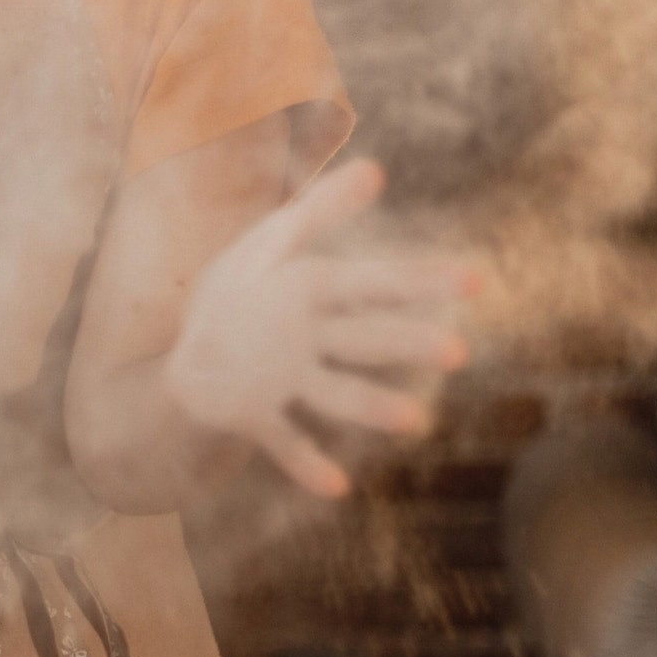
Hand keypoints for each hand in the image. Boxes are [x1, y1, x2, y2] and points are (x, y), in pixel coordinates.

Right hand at [164, 159, 476, 497]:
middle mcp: (292, 332)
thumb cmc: (236, 297)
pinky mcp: (252, 415)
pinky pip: (280, 443)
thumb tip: (376, 168)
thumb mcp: (267, 245)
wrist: (180, 360)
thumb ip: (320, 209)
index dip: (420, 281)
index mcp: (298, 286)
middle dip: (404, 344)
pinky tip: (339, 487)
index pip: (370, 282)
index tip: (476, 282)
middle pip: (360, 339)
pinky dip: (303, 466)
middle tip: (458, 352)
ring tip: (416, 422)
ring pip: (329, 393)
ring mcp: (272, 378)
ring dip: (368, 407)